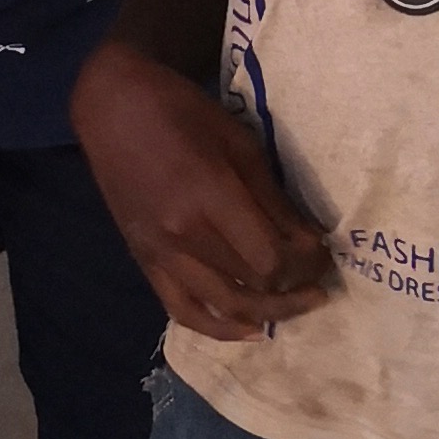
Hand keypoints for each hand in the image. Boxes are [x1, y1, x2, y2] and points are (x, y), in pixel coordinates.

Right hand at [74, 38, 335, 337]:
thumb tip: (310, 240)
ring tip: (297, 305)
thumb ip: (273, 198)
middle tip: (320, 277)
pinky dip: (219, 328)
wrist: (113, 108)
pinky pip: (183, 310)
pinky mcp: (145, 261)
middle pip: (253, 283)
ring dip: (269, 312)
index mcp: (209, 196)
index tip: (324, 252)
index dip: (307, 262)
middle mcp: (183, 234)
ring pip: (224, 306)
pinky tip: (250, 330)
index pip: (271, 256)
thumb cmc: (182, 112)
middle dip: (296, 285)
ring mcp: (160, 253)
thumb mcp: (240, 143)